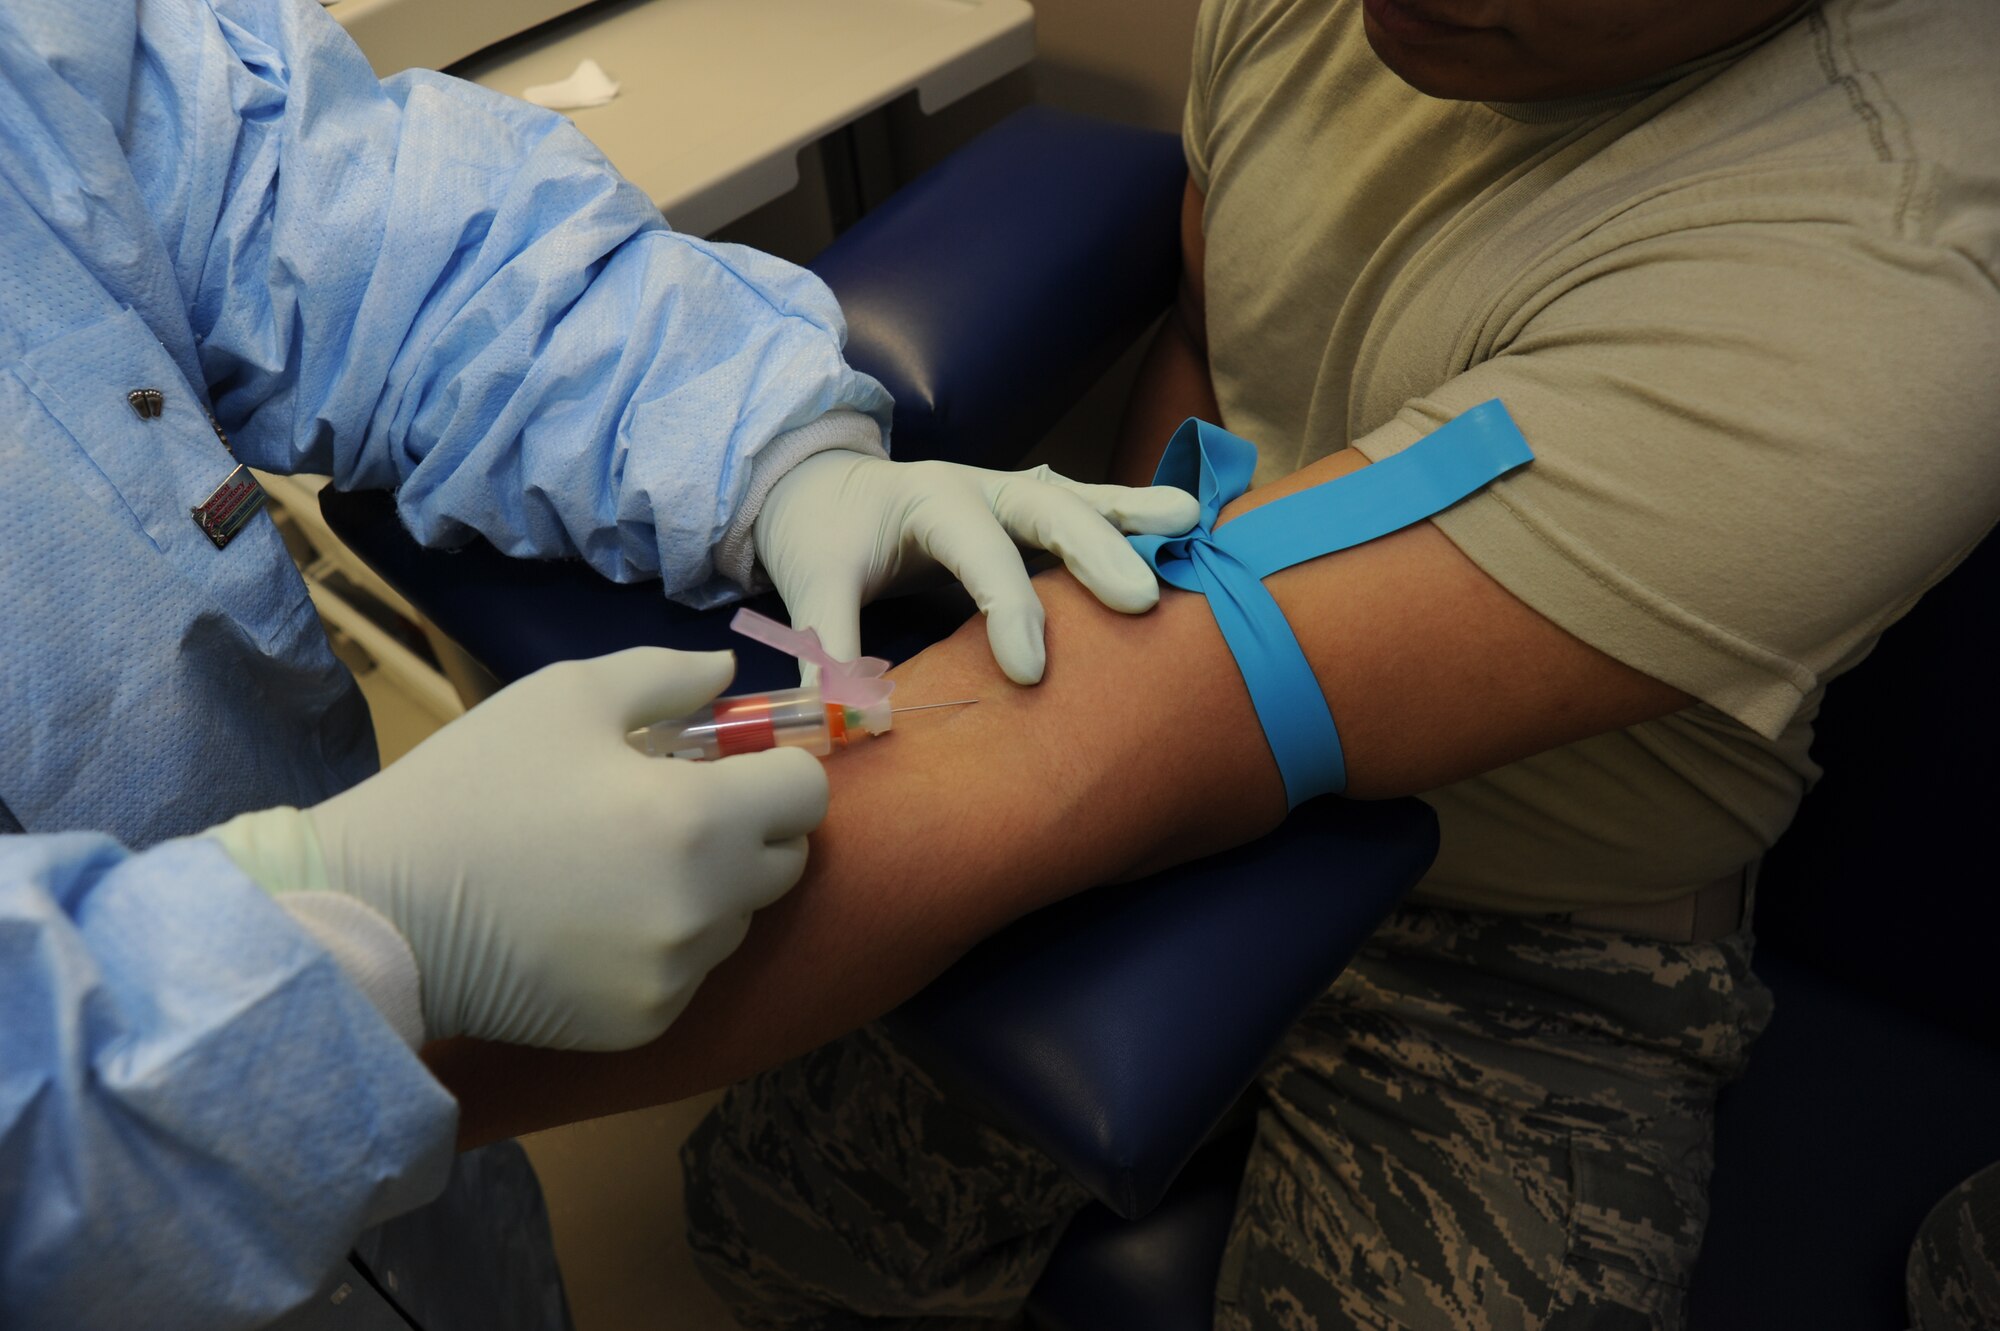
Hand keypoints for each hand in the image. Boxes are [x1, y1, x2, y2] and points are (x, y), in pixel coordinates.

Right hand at [224, 649, 825, 1049]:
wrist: (379, 913)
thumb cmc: (472, 788)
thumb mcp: (567, 696)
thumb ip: (668, 677)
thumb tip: (731, 676)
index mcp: (699, 818)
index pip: (806, 793)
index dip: (774, 769)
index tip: (727, 765)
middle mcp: (706, 906)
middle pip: (784, 862)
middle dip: (748, 828)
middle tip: (671, 810)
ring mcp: (678, 975)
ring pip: (737, 920)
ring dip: (707, 890)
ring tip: (620, 866)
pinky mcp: (644, 1025)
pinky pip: (688, 972)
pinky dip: (663, 946)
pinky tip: (594, 923)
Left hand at [753, 452, 1199, 683]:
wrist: (820, 485)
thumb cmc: (823, 534)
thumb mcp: (810, 587)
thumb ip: (830, 653)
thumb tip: (849, 726)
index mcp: (926, 499)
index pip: (977, 548)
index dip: (1006, 607)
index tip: (1030, 672)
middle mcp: (979, 486)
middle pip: (1047, 507)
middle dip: (1094, 551)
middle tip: (1139, 602)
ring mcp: (1012, 492)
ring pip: (1081, 499)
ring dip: (1135, 518)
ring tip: (1192, 529)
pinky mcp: (1031, 511)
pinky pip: (1090, 508)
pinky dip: (1135, 516)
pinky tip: (1188, 524)